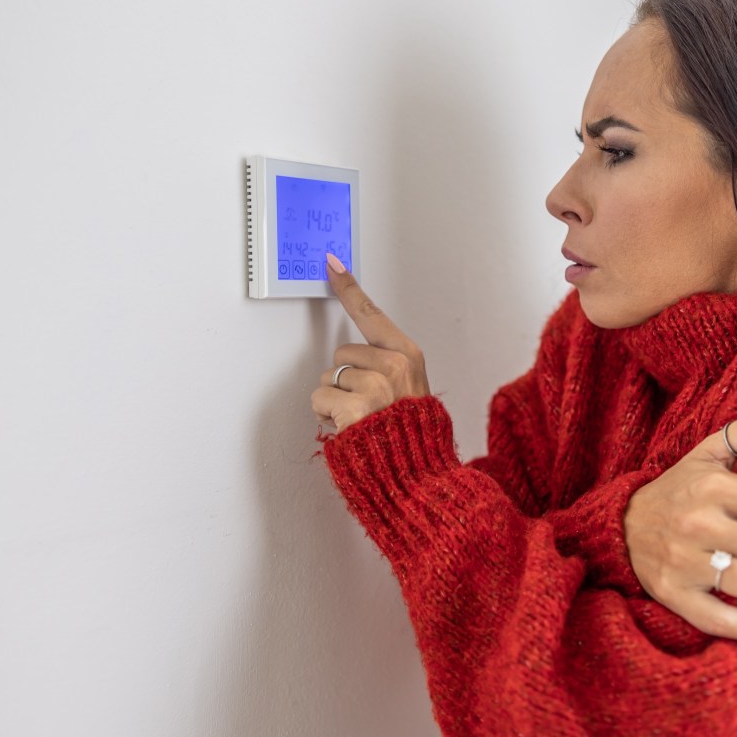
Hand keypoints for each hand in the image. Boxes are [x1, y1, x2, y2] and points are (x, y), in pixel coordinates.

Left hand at [311, 253, 430, 431]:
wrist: (416, 473)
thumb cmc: (410, 434)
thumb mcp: (411, 389)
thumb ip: (386, 366)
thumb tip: (354, 358)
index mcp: (408, 355)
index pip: (372, 313)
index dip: (349, 288)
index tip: (331, 263)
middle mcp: (394, 365)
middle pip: (342, 354)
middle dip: (345, 380)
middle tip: (366, 405)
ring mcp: (376, 385)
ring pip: (329, 378)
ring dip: (335, 401)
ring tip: (360, 419)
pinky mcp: (356, 406)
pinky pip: (320, 399)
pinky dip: (326, 416)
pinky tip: (347, 427)